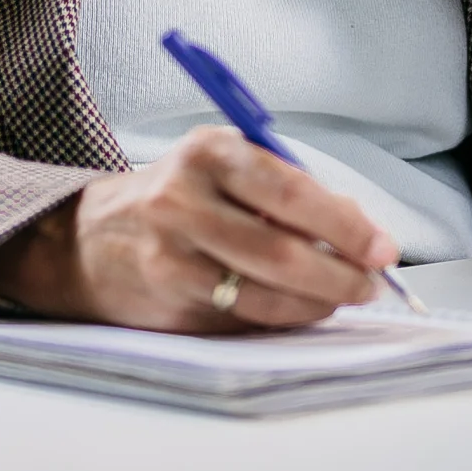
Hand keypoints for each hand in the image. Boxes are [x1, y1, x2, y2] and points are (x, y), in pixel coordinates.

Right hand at [0, 129, 395, 331]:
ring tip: (340, 297)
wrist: (89, 240)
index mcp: (207, 153)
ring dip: (317, 302)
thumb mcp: (222, 169)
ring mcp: (171, 255)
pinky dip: (283, 317)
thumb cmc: (175, 199)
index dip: (344, 224)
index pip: (289, 190)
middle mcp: (182, 201)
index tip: (381, 247)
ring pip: (265, 292)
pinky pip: (243, 317)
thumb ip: (285, 191)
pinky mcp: (169, 300)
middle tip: (370, 283)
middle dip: (340, 273)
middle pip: (280, 249)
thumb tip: (358, 230)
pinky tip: (300, 308)